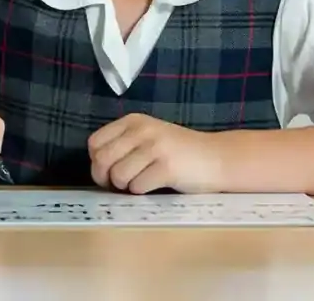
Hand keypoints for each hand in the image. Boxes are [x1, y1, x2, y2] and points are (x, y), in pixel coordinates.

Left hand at [89, 113, 224, 193]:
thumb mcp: (148, 137)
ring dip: (125, 187)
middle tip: (119, 185)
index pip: (95, 143)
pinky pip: (138, 186)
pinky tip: (156, 185)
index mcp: (133, 121)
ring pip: (118, 175)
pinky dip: (142, 192)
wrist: (218, 158)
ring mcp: (156, 147)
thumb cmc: (178, 153)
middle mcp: (142, 130)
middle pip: (102, 160)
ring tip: (141, 182)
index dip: (96, 162)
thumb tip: (96, 169)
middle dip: (105, 179)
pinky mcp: (167, 167)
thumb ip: (123, 145)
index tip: (108, 172)